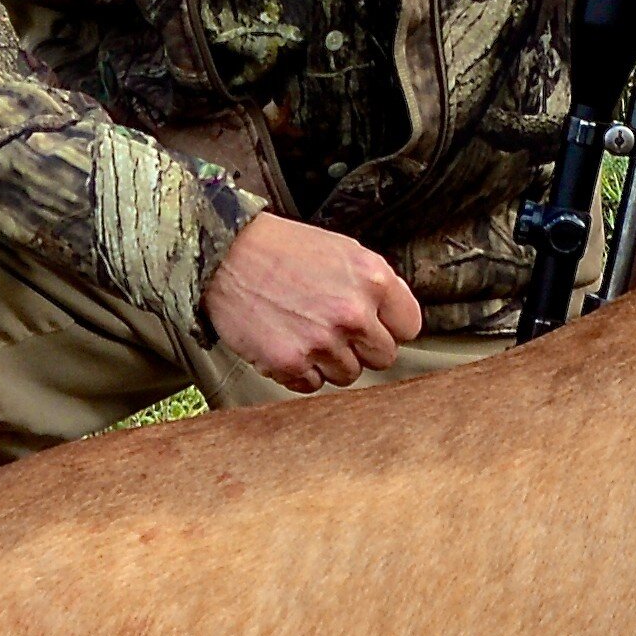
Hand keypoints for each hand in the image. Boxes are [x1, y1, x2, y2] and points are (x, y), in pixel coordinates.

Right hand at [209, 208, 421, 390]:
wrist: (226, 255)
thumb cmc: (283, 250)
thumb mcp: (344, 252)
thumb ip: (375, 287)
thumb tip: (394, 319)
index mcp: (374, 279)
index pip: (409, 327)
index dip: (389, 326)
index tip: (373, 323)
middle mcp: (353, 312)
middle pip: (383, 357)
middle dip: (361, 347)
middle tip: (334, 328)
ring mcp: (322, 341)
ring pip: (348, 375)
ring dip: (330, 361)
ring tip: (305, 331)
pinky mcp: (289, 362)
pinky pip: (312, 385)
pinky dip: (300, 371)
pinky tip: (287, 342)